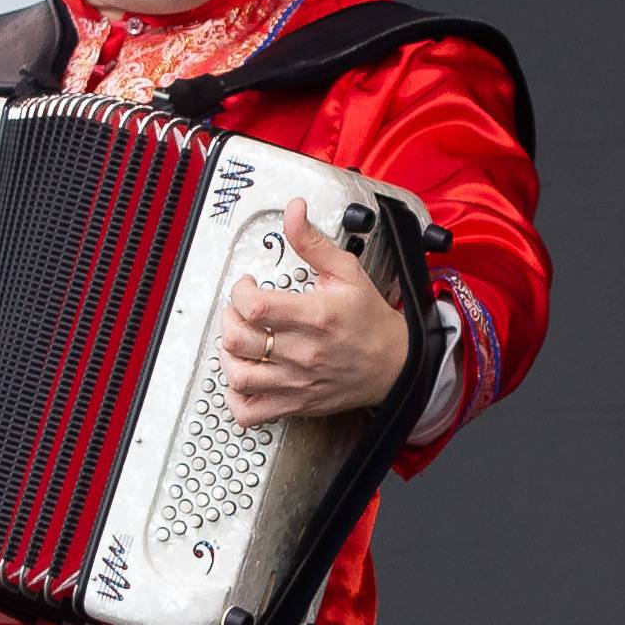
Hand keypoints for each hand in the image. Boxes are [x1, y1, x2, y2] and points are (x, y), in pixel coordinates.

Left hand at [221, 200, 409, 426]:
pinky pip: (252, 412)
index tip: (248, 286)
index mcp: (315, 316)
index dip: (240, 291)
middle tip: (240, 311)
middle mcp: (304, 352)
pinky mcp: (297, 403)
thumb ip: (313, 242)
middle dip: (229, 318)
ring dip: (229, 356)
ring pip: (239, 376)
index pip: (255, 306)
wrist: (396, 364)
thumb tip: (293, 212)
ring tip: (239, 343)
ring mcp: (298, 381)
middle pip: (239, 339)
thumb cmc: (371, 321)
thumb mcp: (347, 271)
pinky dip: (237, 399)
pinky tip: (243, 379)